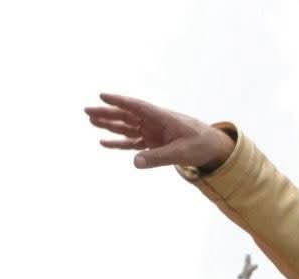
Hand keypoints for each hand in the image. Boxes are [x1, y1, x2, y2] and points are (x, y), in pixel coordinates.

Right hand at [84, 92, 234, 170]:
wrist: (212, 147)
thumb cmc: (200, 145)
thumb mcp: (181, 153)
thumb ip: (158, 158)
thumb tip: (135, 162)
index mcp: (162, 117)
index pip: (137, 106)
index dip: (120, 101)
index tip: (102, 95)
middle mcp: (154, 122)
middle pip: (126, 115)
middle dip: (107, 113)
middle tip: (87, 110)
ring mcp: (151, 132)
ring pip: (126, 127)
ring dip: (109, 125)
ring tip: (91, 121)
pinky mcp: (152, 143)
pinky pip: (131, 143)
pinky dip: (118, 143)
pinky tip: (103, 143)